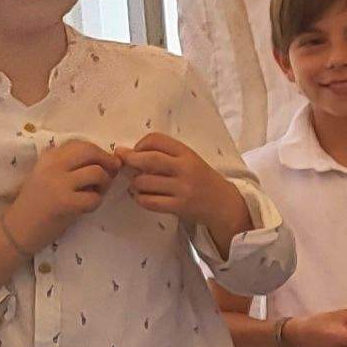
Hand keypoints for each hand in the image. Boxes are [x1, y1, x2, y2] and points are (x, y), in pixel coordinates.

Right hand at [0, 137, 123, 253]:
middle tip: (111, 174)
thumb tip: (108, 159)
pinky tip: (85, 208)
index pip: (81, 144)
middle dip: (107, 162)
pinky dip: (95, 203)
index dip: (98, 152)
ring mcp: (58, 183)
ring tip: (95, 193)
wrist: (18, 229)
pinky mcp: (64, 203)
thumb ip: (71, 165)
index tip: (102, 164)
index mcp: (49, 156)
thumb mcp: (48, 175)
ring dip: (104, 184)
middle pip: (91, 151)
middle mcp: (52, 165)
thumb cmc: (37, 203)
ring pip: (97, 173)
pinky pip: (94, 198)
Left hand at [123, 133, 244, 242]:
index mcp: (187, 153)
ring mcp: (182, 189)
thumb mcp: (189, 160)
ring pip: (144, 182)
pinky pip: (149, 202)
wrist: (223, 204)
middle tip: (123, 164)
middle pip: (148, 159)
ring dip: (135, 183)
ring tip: (137, 184)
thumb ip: (164, 155)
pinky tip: (143, 196)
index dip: (140, 144)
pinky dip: (140, 198)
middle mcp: (185, 168)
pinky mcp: (179, 207)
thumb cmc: (201, 179)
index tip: (136, 151)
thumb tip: (125, 152)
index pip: (156, 139)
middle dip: (130, 160)